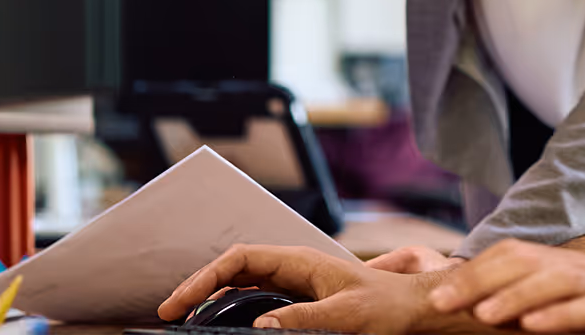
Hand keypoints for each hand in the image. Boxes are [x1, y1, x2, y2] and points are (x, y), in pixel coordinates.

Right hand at [158, 244, 451, 333]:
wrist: (414, 309)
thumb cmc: (387, 307)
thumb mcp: (346, 315)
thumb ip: (304, 320)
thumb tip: (259, 325)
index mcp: (301, 262)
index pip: (240, 259)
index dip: (205, 277)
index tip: (179, 301)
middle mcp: (294, 268)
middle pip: (234, 270)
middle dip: (199, 287)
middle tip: (170, 314)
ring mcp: (296, 284)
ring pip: (242, 284)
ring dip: (213, 298)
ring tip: (186, 319)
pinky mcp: (300, 301)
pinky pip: (256, 299)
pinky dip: (233, 308)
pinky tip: (221, 323)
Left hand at [429, 239, 584, 334]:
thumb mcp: (575, 311)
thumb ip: (537, 306)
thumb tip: (484, 312)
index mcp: (566, 267)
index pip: (512, 253)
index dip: (472, 270)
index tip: (436, 296)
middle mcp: (583, 269)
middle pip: (524, 258)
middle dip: (478, 279)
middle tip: (441, 304)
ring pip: (554, 279)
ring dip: (514, 296)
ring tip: (481, 316)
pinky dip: (560, 317)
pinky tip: (533, 328)